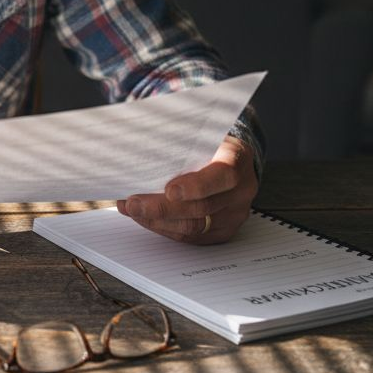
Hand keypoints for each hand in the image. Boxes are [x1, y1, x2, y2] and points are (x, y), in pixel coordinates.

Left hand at [116, 135, 256, 243]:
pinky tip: (145, 218)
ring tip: (132, 210)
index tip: (170, 190)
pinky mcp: (224, 231)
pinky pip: (191, 237)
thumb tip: (140, 150)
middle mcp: (240, 191)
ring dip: (157, 220)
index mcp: (236, 160)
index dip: (196, 186)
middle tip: (133, 204)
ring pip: (194, 227)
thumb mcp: (199, 135)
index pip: (222, 176)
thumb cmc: (207, 145)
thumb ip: (180, 145)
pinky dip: (164, 228)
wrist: (231, 160)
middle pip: (202, 208)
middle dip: (162, 208)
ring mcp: (234, 214)